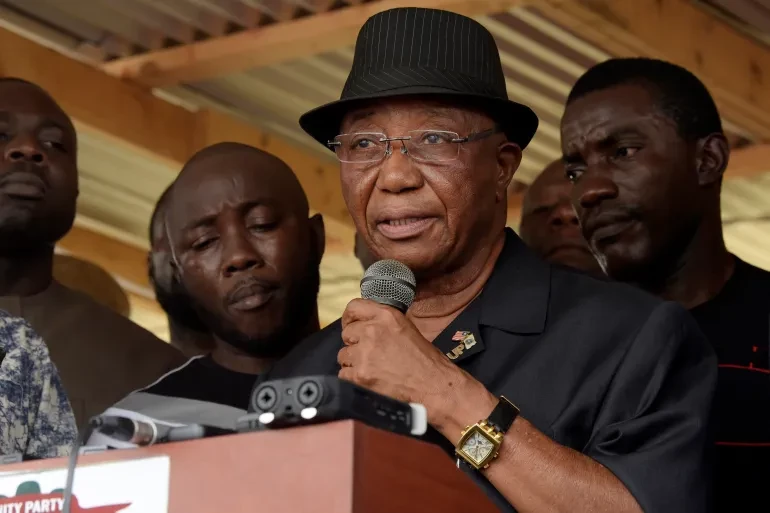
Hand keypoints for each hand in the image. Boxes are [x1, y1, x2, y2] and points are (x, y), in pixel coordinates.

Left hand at [337, 299, 492, 429]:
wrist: (433, 385)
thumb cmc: (424, 359)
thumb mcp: (405, 327)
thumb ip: (382, 322)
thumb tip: (362, 323)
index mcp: (386, 316)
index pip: (353, 307)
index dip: (350, 318)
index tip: (352, 326)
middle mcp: (372, 331)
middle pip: (346, 334)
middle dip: (355, 344)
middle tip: (370, 354)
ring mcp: (364, 354)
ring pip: (343, 355)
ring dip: (354, 362)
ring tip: (373, 369)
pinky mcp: (360, 375)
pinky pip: (344, 374)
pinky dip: (353, 379)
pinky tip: (370, 380)